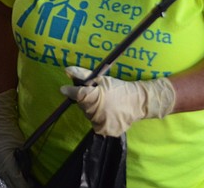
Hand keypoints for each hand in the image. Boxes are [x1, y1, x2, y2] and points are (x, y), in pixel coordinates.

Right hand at [0, 89, 31, 187]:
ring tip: (25, 182)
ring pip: (5, 178)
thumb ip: (26, 162)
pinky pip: (1, 172)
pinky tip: (16, 175)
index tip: (31, 186)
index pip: (16, 180)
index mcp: (5, 161)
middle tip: (30, 185)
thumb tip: (32, 174)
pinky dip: (9, 175)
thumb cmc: (12, 131)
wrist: (0, 121)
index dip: (24, 185)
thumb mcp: (23, 146)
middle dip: (20, 185)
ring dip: (14, 181)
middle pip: (10, 182)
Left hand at [60, 66, 175, 136]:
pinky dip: (99, 119)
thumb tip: (67, 71)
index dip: (69, 91)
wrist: (138, 102)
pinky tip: (108, 113)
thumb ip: (83, 75)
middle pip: (82, 106)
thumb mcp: (101, 78)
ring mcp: (101, 123)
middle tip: (97, 96)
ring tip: (105, 105)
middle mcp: (96, 113)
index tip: (64, 89)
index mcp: (95, 97)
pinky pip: (97, 124)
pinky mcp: (106, 131)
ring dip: (92, 110)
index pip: (76, 95)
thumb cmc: (118, 88)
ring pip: (89, 115)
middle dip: (86, 100)